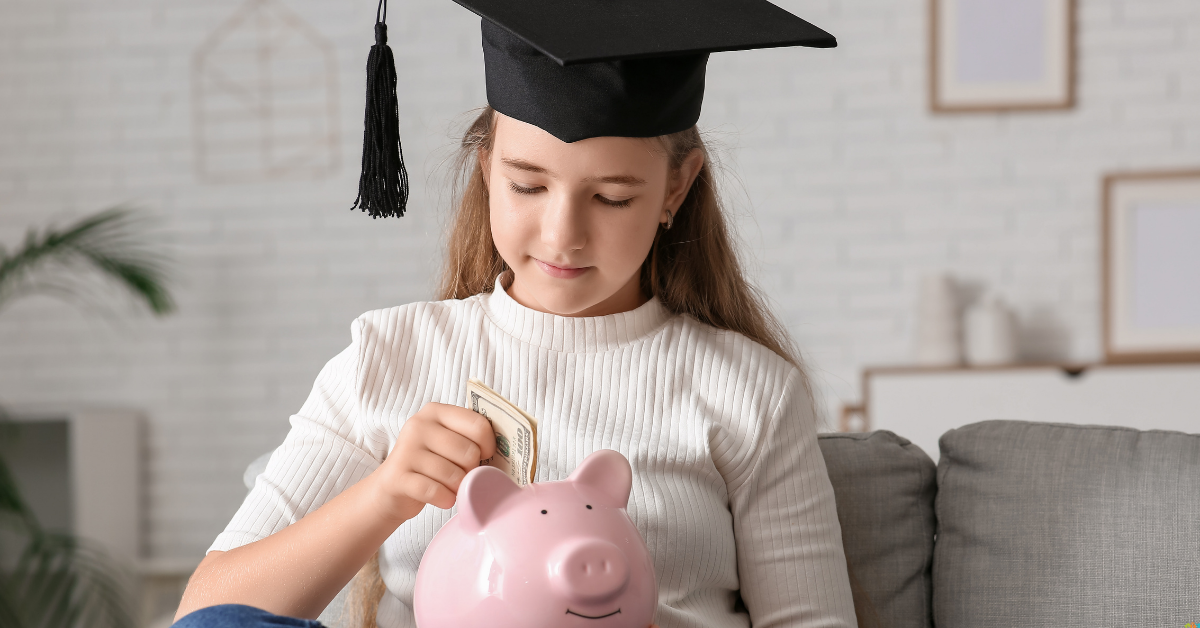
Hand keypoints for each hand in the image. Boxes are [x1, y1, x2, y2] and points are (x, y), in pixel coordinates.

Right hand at [367, 401, 496, 523]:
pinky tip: (443, 498)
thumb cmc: (430, 465)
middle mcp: (419, 425)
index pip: (478, 424)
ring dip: (458, 487)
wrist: (391, 490)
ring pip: (453, 474)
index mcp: (436, 412)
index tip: (486, 455)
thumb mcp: (447, 442)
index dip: (490, 445)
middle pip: (469, 452)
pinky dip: (445, 499)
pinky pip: (436, 491)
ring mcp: (406, 450)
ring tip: (452, 487)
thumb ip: (470, 438)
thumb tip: (507, 451)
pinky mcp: (398, 477)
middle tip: (464, 475)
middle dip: (472, 470)